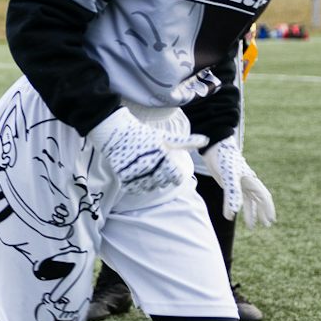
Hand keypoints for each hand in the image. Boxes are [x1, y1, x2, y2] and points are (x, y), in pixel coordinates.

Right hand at [85, 108, 207, 193]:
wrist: (115, 131)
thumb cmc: (143, 134)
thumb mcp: (165, 136)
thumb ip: (185, 142)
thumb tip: (205, 140)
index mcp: (162, 155)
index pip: (175, 177)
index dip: (175, 177)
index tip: (172, 174)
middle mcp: (149, 164)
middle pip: (162, 183)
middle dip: (162, 179)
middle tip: (156, 170)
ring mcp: (135, 171)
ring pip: (148, 187)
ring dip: (149, 183)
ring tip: (145, 173)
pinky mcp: (123, 175)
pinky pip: (133, 188)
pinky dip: (136, 186)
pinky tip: (136, 177)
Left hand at [200, 136, 275, 226]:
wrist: (214, 148)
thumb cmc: (224, 159)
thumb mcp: (229, 177)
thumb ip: (232, 194)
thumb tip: (235, 212)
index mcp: (252, 181)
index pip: (264, 197)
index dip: (268, 209)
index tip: (271, 220)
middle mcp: (248, 183)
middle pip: (259, 200)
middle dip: (262, 213)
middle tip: (266, 225)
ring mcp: (239, 183)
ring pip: (248, 201)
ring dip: (250, 213)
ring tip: (251, 226)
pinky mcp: (229, 183)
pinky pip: (235, 198)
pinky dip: (234, 207)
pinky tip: (231, 216)